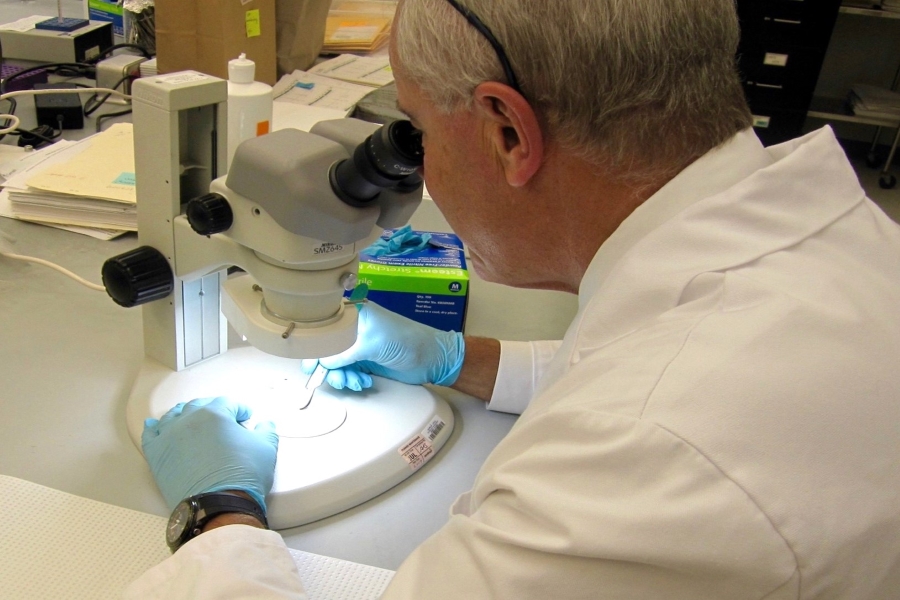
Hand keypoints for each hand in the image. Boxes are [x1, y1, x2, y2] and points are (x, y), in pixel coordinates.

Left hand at [141, 397, 277, 511]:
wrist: (219, 506)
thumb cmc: (241, 477)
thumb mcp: (266, 448)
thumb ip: (266, 430)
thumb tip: (265, 425)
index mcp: (215, 414)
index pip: (228, 403)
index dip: (239, 409)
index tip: (245, 416)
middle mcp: (189, 420)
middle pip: (199, 405)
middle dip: (212, 408)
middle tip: (222, 418)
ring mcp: (169, 437)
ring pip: (173, 416)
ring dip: (184, 415)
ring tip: (191, 419)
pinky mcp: (157, 456)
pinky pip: (150, 435)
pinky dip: (153, 428)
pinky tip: (156, 426)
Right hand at [301, 302, 464, 390]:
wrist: (432, 357)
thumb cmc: (406, 341)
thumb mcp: (372, 344)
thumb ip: (344, 353)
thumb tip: (321, 364)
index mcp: (353, 314)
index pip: (324, 328)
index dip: (314, 347)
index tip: (311, 365)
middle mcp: (353, 329)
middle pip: (327, 350)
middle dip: (329, 368)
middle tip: (337, 380)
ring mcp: (359, 346)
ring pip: (336, 364)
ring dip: (342, 377)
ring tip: (356, 383)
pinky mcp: (366, 361)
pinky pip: (348, 372)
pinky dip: (352, 379)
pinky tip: (364, 382)